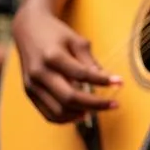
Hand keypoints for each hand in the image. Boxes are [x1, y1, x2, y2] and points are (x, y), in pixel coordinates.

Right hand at [11, 5, 120, 122]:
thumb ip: (89, 61)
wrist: (28, 30)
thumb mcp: (76, 40)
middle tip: (114, 105)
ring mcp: (32, 86)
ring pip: (58, 111)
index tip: (120, 83)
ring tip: (100, 108)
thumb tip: (106, 80)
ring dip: (82, 113)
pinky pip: (48, 114)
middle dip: (95, 104)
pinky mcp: (30, 94)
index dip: (102, 81)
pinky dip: (67, 118)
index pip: (81, 74)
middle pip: (69, 98)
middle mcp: (39, 74)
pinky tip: (82, 113)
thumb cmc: (56, 34)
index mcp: (52, 56)